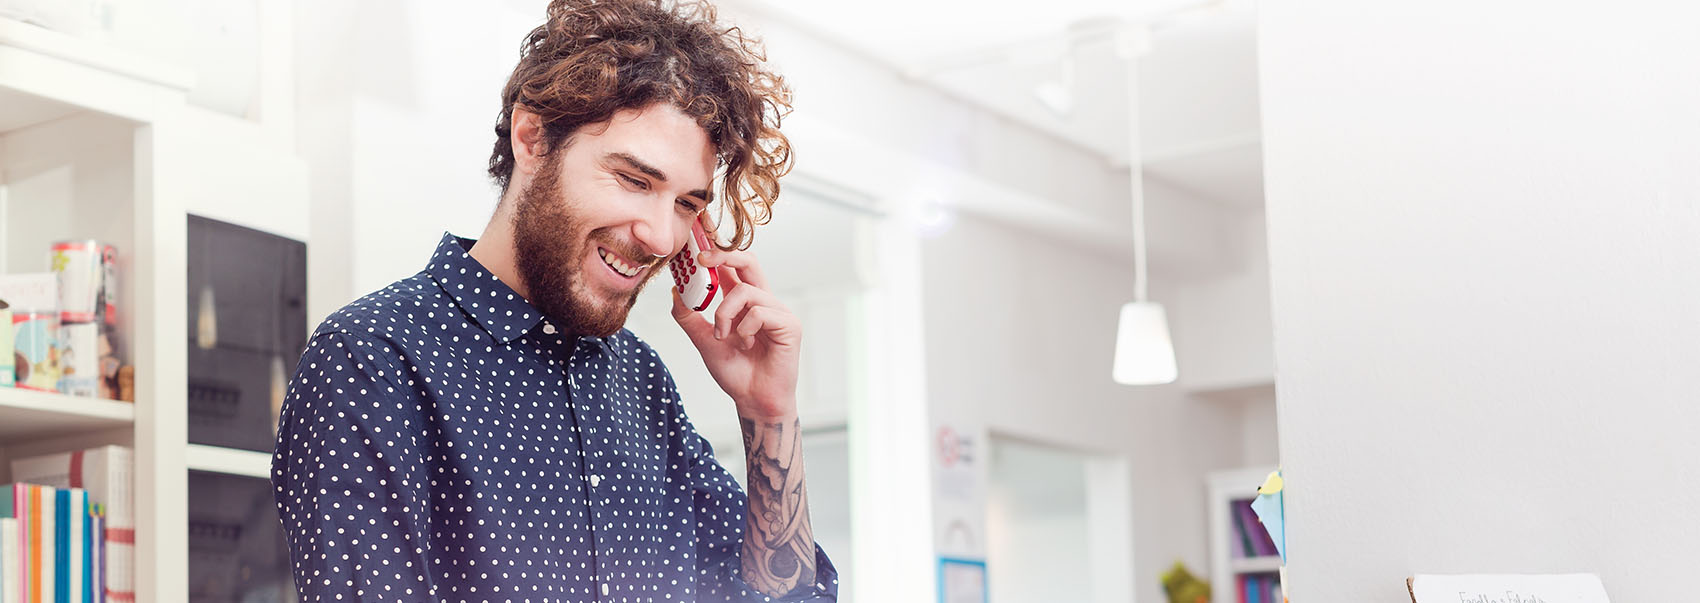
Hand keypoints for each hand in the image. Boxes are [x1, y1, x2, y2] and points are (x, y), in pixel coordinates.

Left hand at [670, 238, 800, 419]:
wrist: (752, 400)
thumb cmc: (735, 372)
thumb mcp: (703, 340)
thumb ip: (689, 317)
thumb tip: (675, 290)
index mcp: (744, 302)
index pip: (732, 267)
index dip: (716, 252)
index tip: (694, 246)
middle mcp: (762, 301)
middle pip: (748, 261)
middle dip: (724, 254)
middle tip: (701, 258)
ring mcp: (778, 312)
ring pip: (745, 292)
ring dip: (724, 314)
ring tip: (722, 337)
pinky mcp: (789, 325)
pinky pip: (759, 312)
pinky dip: (744, 330)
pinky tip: (747, 346)